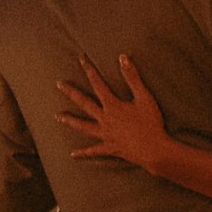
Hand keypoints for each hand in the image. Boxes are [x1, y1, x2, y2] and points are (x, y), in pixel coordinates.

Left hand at [58, 52, 171, 173]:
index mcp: (112, 106)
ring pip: (83, 127)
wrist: (154, 150)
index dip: (89, 70)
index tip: (81, 59)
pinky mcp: (110, 148)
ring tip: (58, 116)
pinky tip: (73, 153)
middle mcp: (105, 120)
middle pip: (84, 104)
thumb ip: (132, 77)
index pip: (97, 84)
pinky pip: (93, 151)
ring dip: (70, 120)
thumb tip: (122, 57)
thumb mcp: (144, 97)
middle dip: (71, 93)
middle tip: (59, 84)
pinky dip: (83, 152)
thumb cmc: (150, 123)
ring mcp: (105, 135)